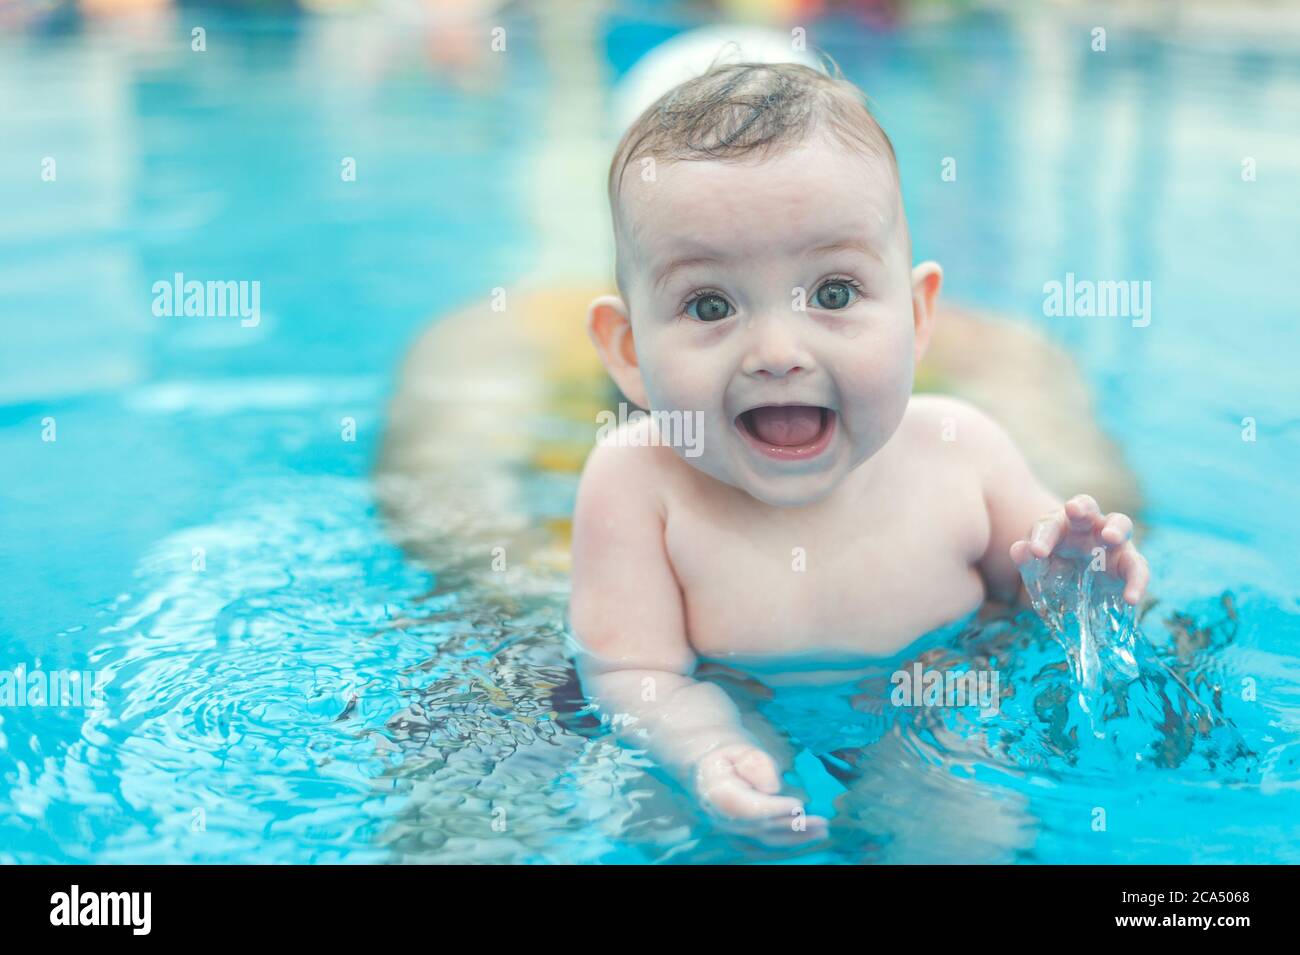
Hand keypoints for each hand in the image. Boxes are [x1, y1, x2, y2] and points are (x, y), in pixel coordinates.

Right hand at [691, 742, 827, 844]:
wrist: (711, 767)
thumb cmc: (731, 754)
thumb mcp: (742, 748)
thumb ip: (756, 765)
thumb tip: (772, 788)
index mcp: (716, 792)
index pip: (747, 808)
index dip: (773, 809)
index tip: (798, 805)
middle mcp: (721, 818)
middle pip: (759, 828)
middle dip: (793, 827)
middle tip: (822, 822)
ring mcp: (729, 831)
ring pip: (764, 842)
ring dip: (795, 839)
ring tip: (822, 831)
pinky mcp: (740, 838)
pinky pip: (764, 847)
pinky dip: (787, 844)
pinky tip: (808, 837)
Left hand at [1009, 493, 1148, 604]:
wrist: (1072, 591)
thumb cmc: (1050, 573)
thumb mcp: (1034, 571)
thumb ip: (1026, 561)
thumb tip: (1019, 549)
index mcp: (1058, 527)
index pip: (1048, 525)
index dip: (1042, 536)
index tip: (1037, 552)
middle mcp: (1086, 527)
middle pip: (1086, 507)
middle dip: (1081, 506)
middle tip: (1073, 509)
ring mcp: (1111, 542)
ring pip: (1119, 524)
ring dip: (1115, 527)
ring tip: (1111, 536)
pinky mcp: (1129, 563)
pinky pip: (1137, 568)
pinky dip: (1137, 581)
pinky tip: (1131, 598)